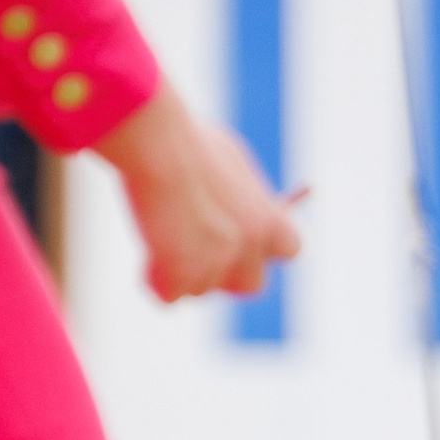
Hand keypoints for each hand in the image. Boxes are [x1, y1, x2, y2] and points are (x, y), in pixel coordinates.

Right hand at [98, 86, 300, 304]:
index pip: (290, 248)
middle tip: (195, 255)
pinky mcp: (184, 274)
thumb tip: (238, 216)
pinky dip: (154, 279)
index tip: (241, 242)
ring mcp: (218, 262)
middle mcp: (250, 244)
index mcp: (269, 215)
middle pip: (250, 285)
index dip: (264, 250)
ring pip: (199, 289)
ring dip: (180, 271)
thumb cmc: (187, 142)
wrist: (159, 143)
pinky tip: (148, 248)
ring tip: (162, 230)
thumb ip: (242, 198)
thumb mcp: (228, 164)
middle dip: (226, 276)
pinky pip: (167, 296)